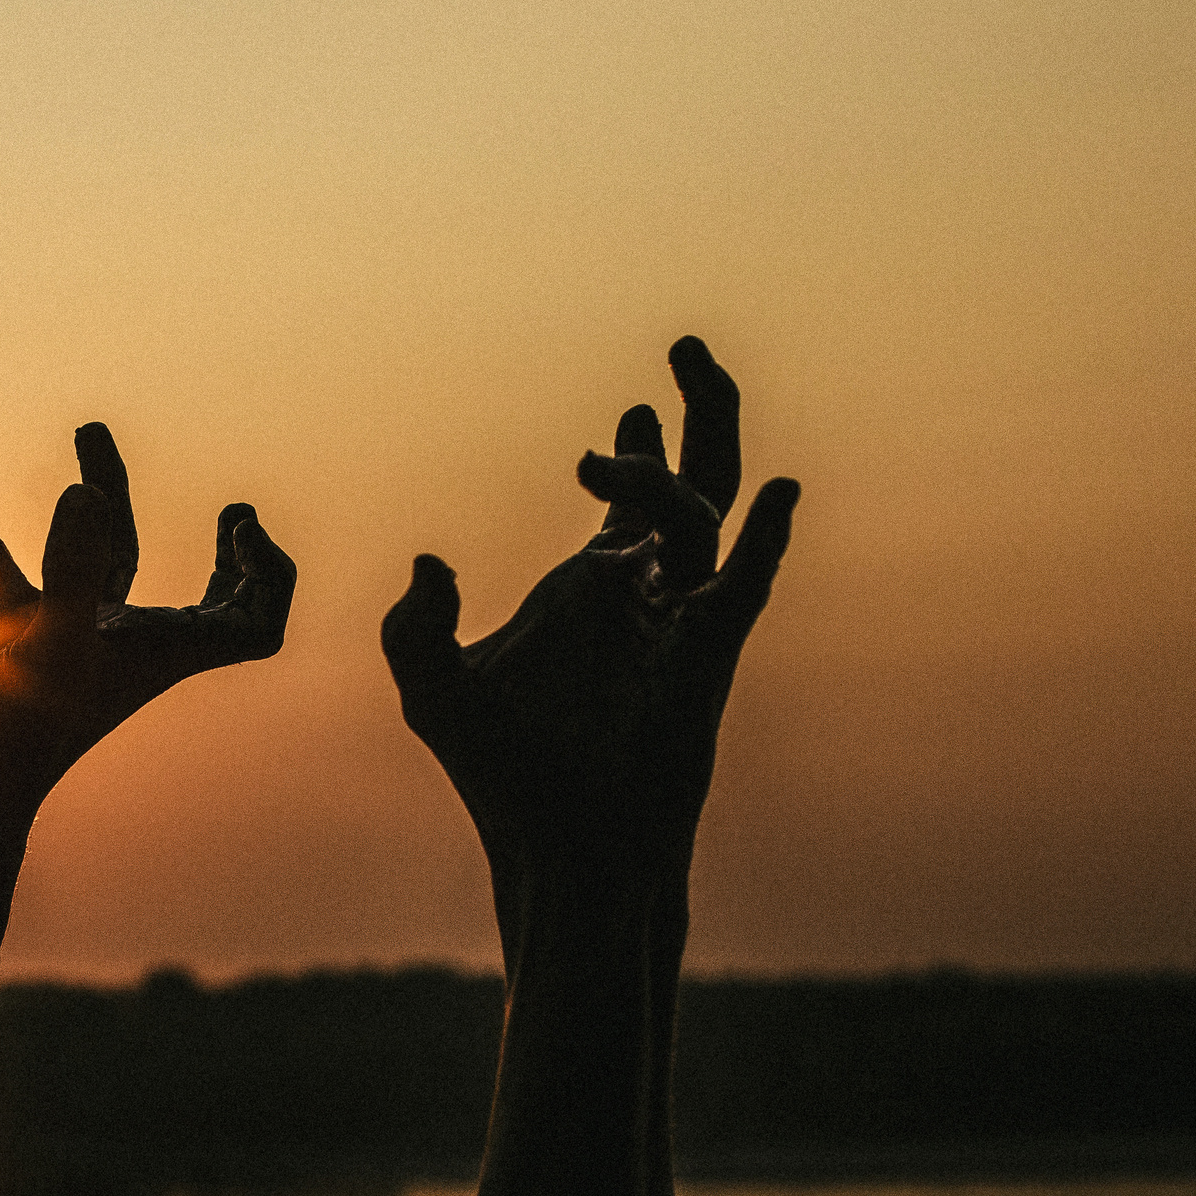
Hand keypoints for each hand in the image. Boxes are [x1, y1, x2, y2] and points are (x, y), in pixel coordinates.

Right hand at [0, 424, 295, 812]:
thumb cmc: (13, 738)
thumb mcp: (49, 644)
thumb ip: (74, 570)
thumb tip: (89, 494)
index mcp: (163, 653)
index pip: (254, 626)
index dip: (268, 578)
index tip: (244, 524)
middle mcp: (126, 647)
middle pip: (203, 593)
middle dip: (226, 547)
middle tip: (238, 510)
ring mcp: (71, 643)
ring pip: (103, 560)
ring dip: (101, 497)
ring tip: (91, 428)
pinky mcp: (14, 642)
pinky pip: (4, 571)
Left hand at [380, 338, 798, 905]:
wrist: (560, 847)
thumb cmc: (503, 778)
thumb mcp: (433, 689)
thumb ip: (414, 623)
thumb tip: (429, 561)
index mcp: (591, 593)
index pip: (626, 506)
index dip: (634, 453)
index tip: (633, 406)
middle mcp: (647, 597)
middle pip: (689, 485)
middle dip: (692, 415)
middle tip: (683, 347)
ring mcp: (683, 623)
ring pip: (706, 516)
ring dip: (676, 464)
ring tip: (631, 422)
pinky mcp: (706, 659)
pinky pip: (746, 584)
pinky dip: (768, 537)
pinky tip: (781, 493)